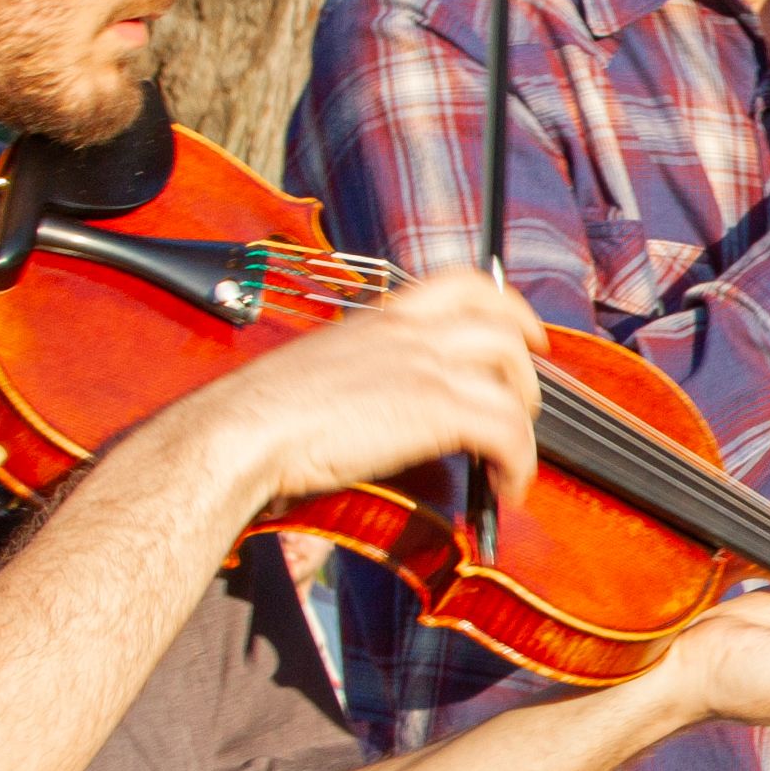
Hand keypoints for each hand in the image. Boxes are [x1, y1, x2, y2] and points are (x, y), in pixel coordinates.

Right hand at [174, 269, 541, 515]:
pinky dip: (520, 463)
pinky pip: (507, 433)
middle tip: (526, 405)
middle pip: (504, 331)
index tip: (525, 332)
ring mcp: (425, 368)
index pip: (465, 285)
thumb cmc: (262, 412)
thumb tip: (383, 400)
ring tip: (514, 457)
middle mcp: (411, 332)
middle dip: (526, 372)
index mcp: (383, 316)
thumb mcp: (325, 368)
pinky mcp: (433, 411)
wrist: (243, 430)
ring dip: (525, 422)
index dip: (509, 307)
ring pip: (513, 381)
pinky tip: (506, 486)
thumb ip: (366, 370)